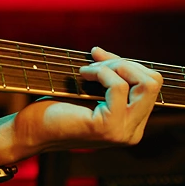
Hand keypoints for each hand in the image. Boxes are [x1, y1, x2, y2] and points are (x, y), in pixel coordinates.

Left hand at [7, 47, 163, 157]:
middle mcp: (133, 132)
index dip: (128, 65)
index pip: (151, 85)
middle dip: (124, 63)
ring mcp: (123, 132)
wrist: (30, 130)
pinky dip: (101, 73)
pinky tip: (81, 75)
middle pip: (154, 82)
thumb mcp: (87, 92)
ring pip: (145, 83)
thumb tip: (105, 53)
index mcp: (132, 124)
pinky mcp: (108, 127)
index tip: (99, 57)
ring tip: (86, 70)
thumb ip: (104, 79)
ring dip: (113, 66)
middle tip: (94, 62)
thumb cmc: (54, 110)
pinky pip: (119, 87)